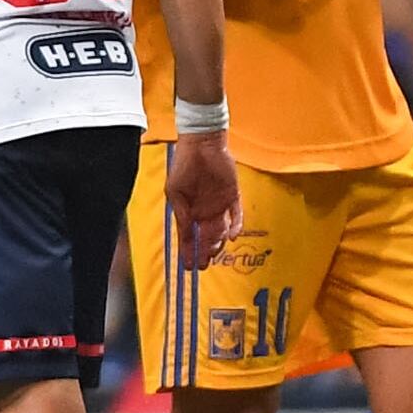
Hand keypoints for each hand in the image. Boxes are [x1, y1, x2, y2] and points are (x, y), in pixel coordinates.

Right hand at [168, 131, 239, 269]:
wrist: (201, 145)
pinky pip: (237, 214)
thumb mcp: (175, 192)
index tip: (189, 267)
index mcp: (190, 212)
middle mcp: (205, 212)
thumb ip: (182, 214)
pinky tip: (232, 236)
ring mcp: (220, 205)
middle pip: (207, 238)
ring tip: (214, 253)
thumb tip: (185, 234)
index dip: (189, 252)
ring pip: (222, 230)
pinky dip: (236, 226)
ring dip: (218, 243)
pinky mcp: (233, 196)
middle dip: (206, 252)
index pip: (189, 237)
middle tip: (204, 264)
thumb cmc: (184, 167)